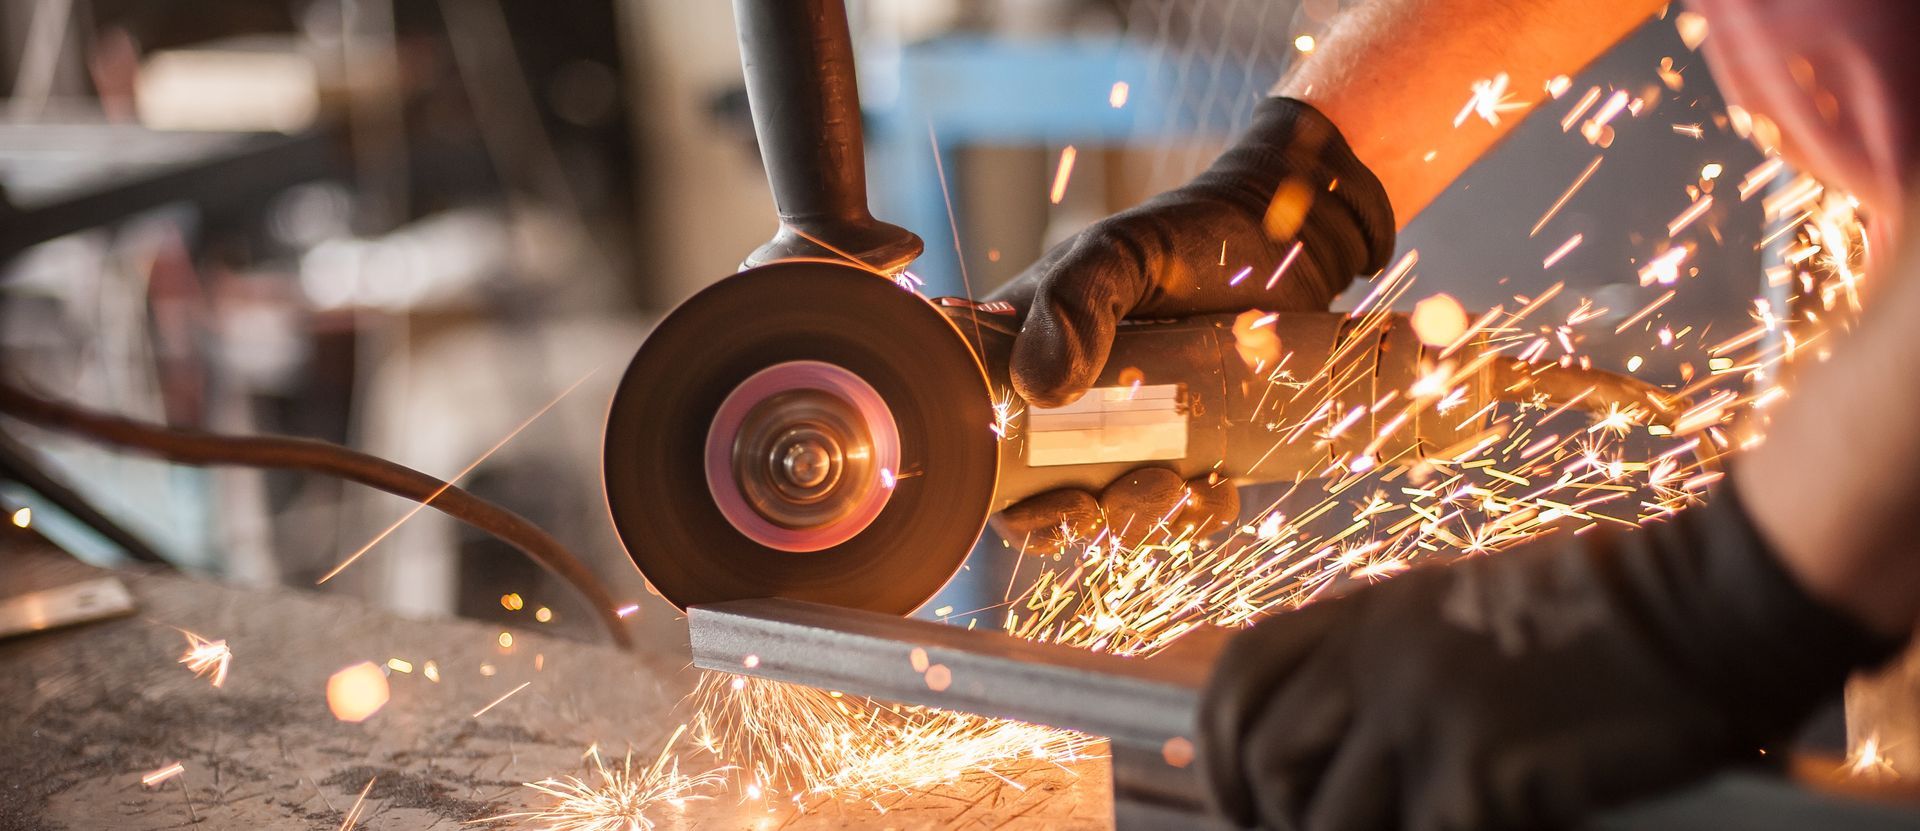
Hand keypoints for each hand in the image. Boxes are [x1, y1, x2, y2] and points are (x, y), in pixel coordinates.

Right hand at [985, 96, 1395, 552]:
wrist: (1279, 240)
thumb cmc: (1181, 235)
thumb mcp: (1115, 253)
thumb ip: (1072, 301)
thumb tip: (1040, 389)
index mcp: (1026, 364)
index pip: (989, 453)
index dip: (1015, 503)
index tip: (1061, 502)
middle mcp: (1070, 410)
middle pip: (1048, 502)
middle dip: (1082, 521)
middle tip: (1121, 500)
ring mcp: (1132, 437)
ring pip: (1117, 514)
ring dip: (1144, 521)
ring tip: (1182, 488)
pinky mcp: (1190, 453)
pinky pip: (1184, 509)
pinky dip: (1198, 514)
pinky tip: (1218, 488)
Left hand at [1197, 481, 1900, 829]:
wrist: (1701, 608)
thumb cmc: (1598, 616)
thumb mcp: (1462, 607)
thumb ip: (1388, 656)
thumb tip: (1333, 732)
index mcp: (1370, 613)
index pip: (1241, 677)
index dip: (1217, 746)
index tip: (1230, 797)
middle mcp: (1379, 659)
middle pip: (1267, 758)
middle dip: (1267, 816)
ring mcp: (1425, 717)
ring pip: (1326, 819)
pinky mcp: (1480, 777)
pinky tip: (1481, 829)